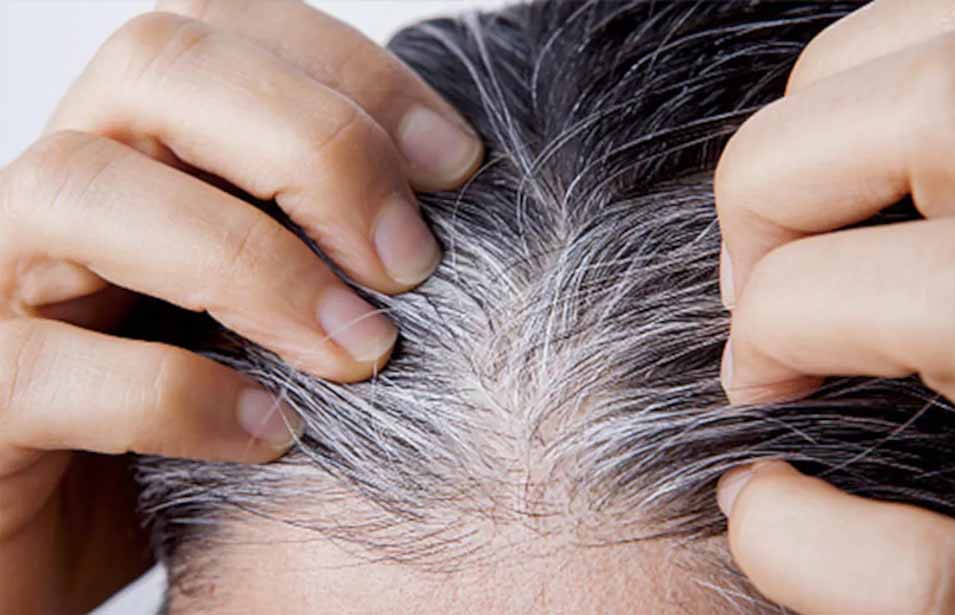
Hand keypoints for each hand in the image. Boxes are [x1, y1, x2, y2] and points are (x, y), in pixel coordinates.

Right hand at [0, 1, 481, 611]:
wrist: (65, 533)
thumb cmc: (196, 406)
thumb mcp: (269, 303)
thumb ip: (326, 240)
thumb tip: (449, 204)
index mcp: (140, 143)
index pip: (234, 28)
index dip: (358, 77)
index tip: (457, 165)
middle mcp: (63, 184)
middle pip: (158, 66)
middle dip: (315, 148)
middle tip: (411, 261)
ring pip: (83, 189)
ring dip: (255, 267)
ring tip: (361, 352)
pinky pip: (49, 369)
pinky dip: (184, 396)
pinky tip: (275, 435)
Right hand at [714, 1, 954, 612]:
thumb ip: (899, 581)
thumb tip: (751, 501)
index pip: (946, 292)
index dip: (788, 333)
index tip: (758, 385)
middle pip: (930, 105)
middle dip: (771, 195)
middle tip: (756, 286)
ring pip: (934, 32)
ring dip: (818, 121)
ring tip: (805, 215)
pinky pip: (944, 17)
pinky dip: (870, 70)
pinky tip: (865, 162)